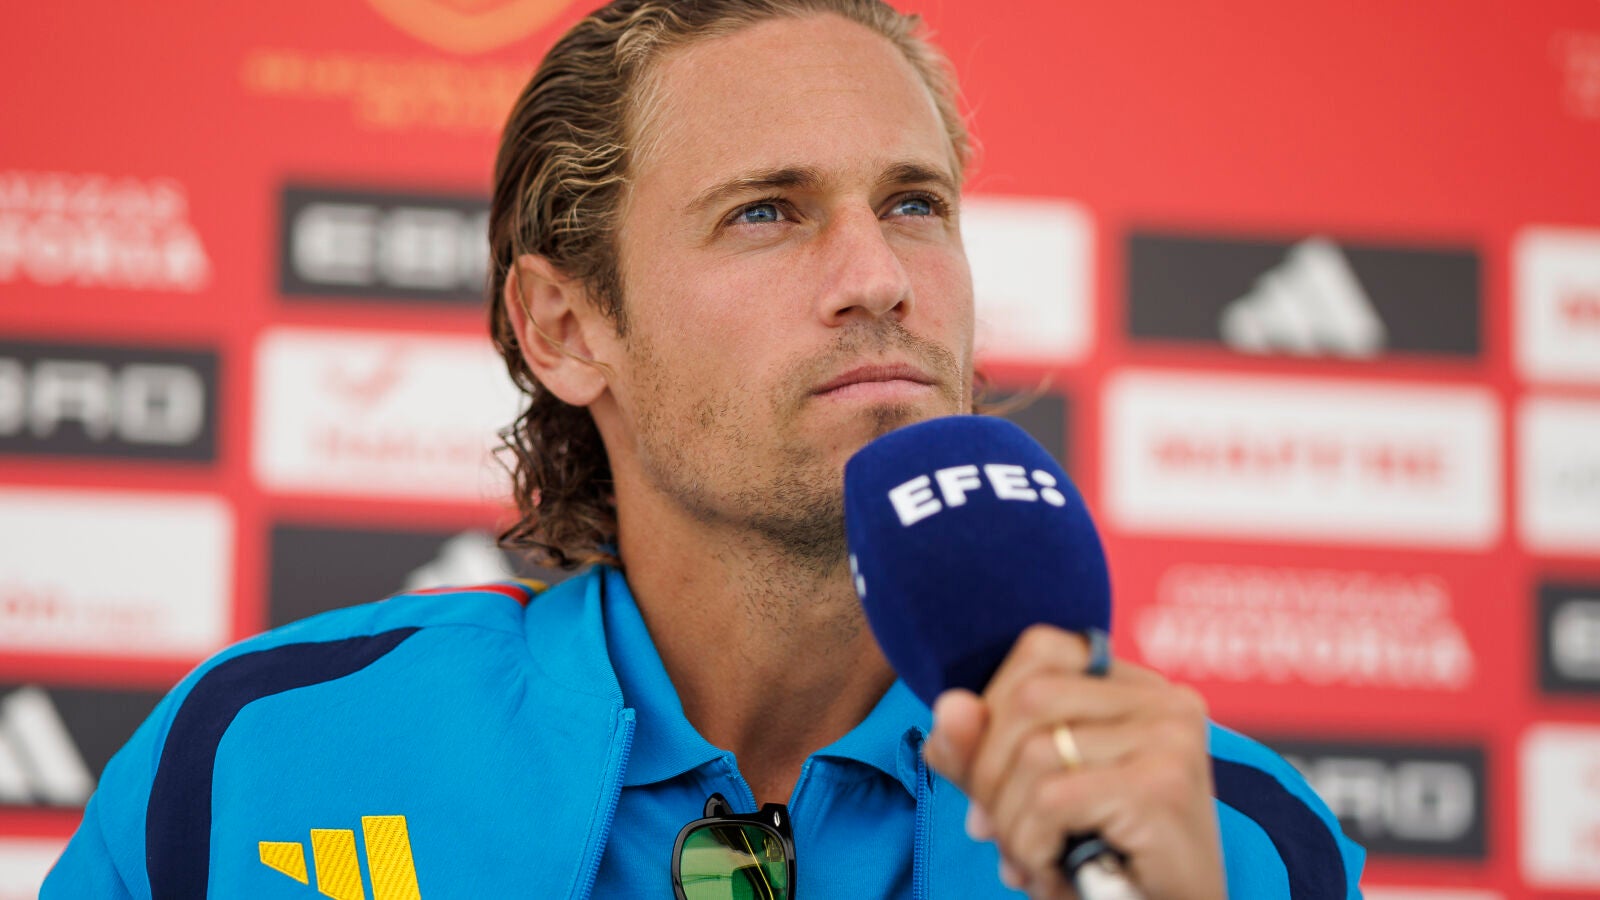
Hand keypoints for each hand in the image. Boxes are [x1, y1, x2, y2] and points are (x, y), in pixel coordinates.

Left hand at [923, 625, 1224, 899]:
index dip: (993, 705)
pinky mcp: (1163, 786)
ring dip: (1010, 820)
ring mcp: (1170, 738)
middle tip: (996, 829)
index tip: (989, 772)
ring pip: (1036, 752)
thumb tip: (949, 707)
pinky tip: (1051, 869)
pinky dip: (1032, 844)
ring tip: (1030, 856)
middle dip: (988, 771)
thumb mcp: (1027, 793)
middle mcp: (1163, 700)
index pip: (1040, 648)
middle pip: (1030, 697)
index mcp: (1135, 686)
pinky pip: (1053, 800)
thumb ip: (981, 750)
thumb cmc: (1099, 854)